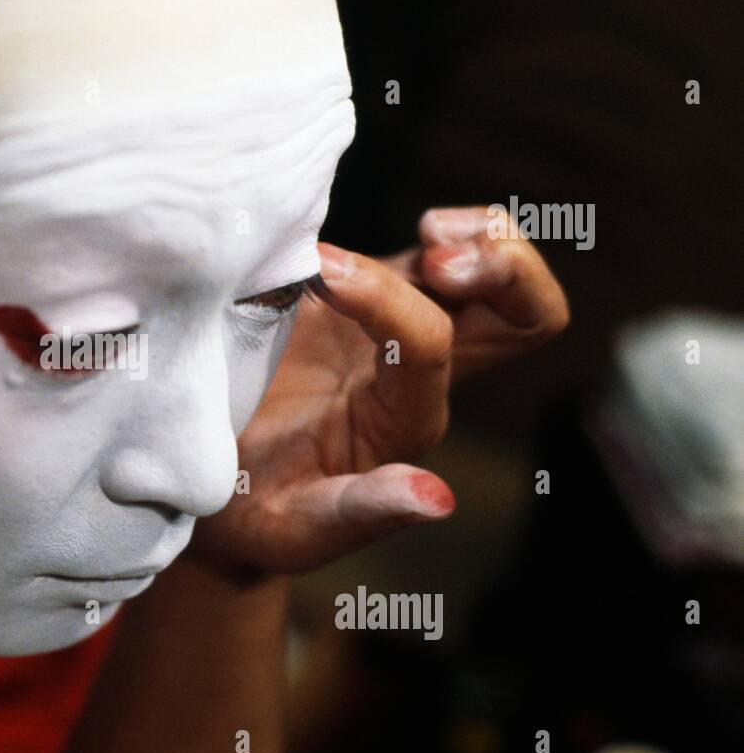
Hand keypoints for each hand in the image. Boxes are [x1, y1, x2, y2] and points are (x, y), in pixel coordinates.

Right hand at [187, 205, 568, 574]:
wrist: (226, 494)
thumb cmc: (252, 514)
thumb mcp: (295, 530)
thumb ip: (358, 513)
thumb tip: (438, 499)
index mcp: (404, 422)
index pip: (429, 344)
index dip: (385, 298)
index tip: (319, 272)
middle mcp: (421, 373)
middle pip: (527, 316)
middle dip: (506, 268)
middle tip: (435, 251)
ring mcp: (401, 327)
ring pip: (492, 270)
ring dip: (476, 235)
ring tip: (425, 230)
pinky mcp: (371, 295)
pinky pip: (435, 251)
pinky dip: (434, 228)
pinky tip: (382, 222)